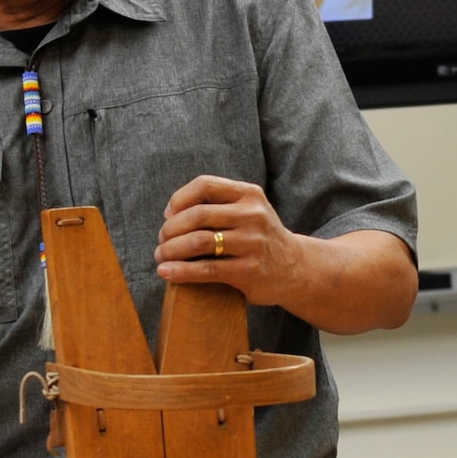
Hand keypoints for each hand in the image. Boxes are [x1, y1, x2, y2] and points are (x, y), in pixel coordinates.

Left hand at [155, 175, 305, 305]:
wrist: (296, 268)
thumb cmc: (259, 237)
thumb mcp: (248, 210)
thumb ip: (217, 205)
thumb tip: (170, 214)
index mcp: (249, 194)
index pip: (204, 185)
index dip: (179, 199)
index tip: (168, 215)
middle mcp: (253, 215)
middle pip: (197, 215)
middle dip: (170, 229)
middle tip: (162, 242)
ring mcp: (252, 243)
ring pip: (199, 242)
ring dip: (171, 250)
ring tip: (161, 257)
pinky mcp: (249, 270)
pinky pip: (206, 269)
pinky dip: (181, 271)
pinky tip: (166, 272)